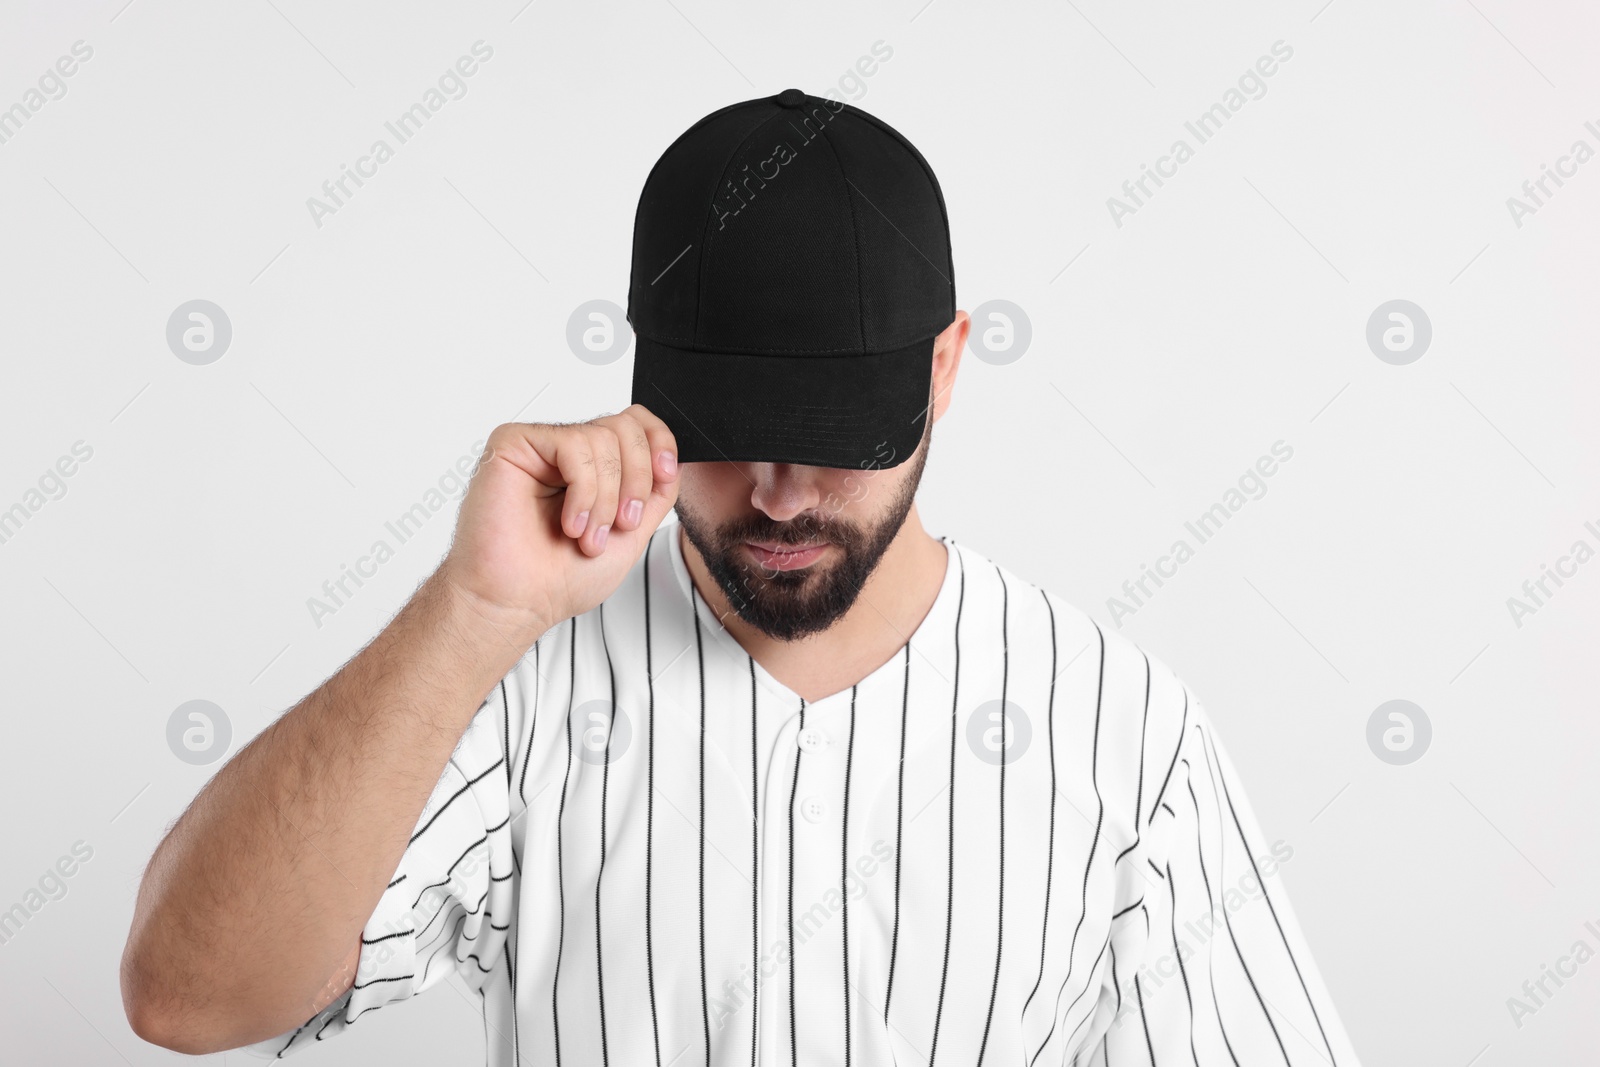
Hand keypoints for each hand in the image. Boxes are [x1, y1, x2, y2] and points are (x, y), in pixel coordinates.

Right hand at [437, 405, 679, 638]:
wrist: (519, 602)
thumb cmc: (560, 578)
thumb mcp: (631, 533)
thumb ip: (655, 493)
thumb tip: (673, 461)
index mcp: (594, 468)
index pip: (635, 424)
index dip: (659, 442)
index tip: (665, 475)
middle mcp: (567, 453)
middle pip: (625, 426)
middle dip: (636, 479)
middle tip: (620, 524)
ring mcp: (541, 446)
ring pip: (603, 438)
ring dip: (606, 498)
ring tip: (586, 536)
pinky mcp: (513, 443)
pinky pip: (573, 444)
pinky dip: (583, 490)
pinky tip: (569, 522)